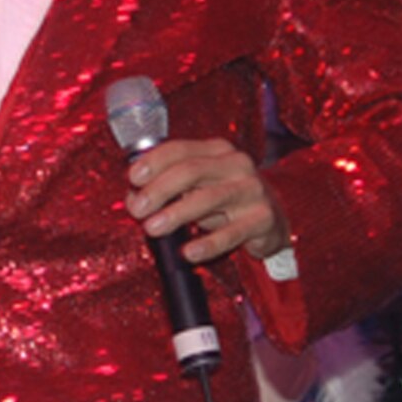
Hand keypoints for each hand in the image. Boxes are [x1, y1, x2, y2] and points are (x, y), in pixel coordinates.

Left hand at [125, 137, 289, 264]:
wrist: (270, 220)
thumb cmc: (222, 200)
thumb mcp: (194, 187)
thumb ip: (164, 187)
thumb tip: (132, 199)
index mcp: (216, 151)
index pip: (179, 149)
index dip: (152, 162)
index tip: (132, 179)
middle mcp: (237, 165)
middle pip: (191, 171)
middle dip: (158, 190)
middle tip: (137, 209)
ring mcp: (252, 191)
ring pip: (209, 199)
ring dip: (176, 214)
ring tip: (152, 228)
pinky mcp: (263, 219)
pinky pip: (232, 233)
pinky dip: (207, 244)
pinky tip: (187, 252)